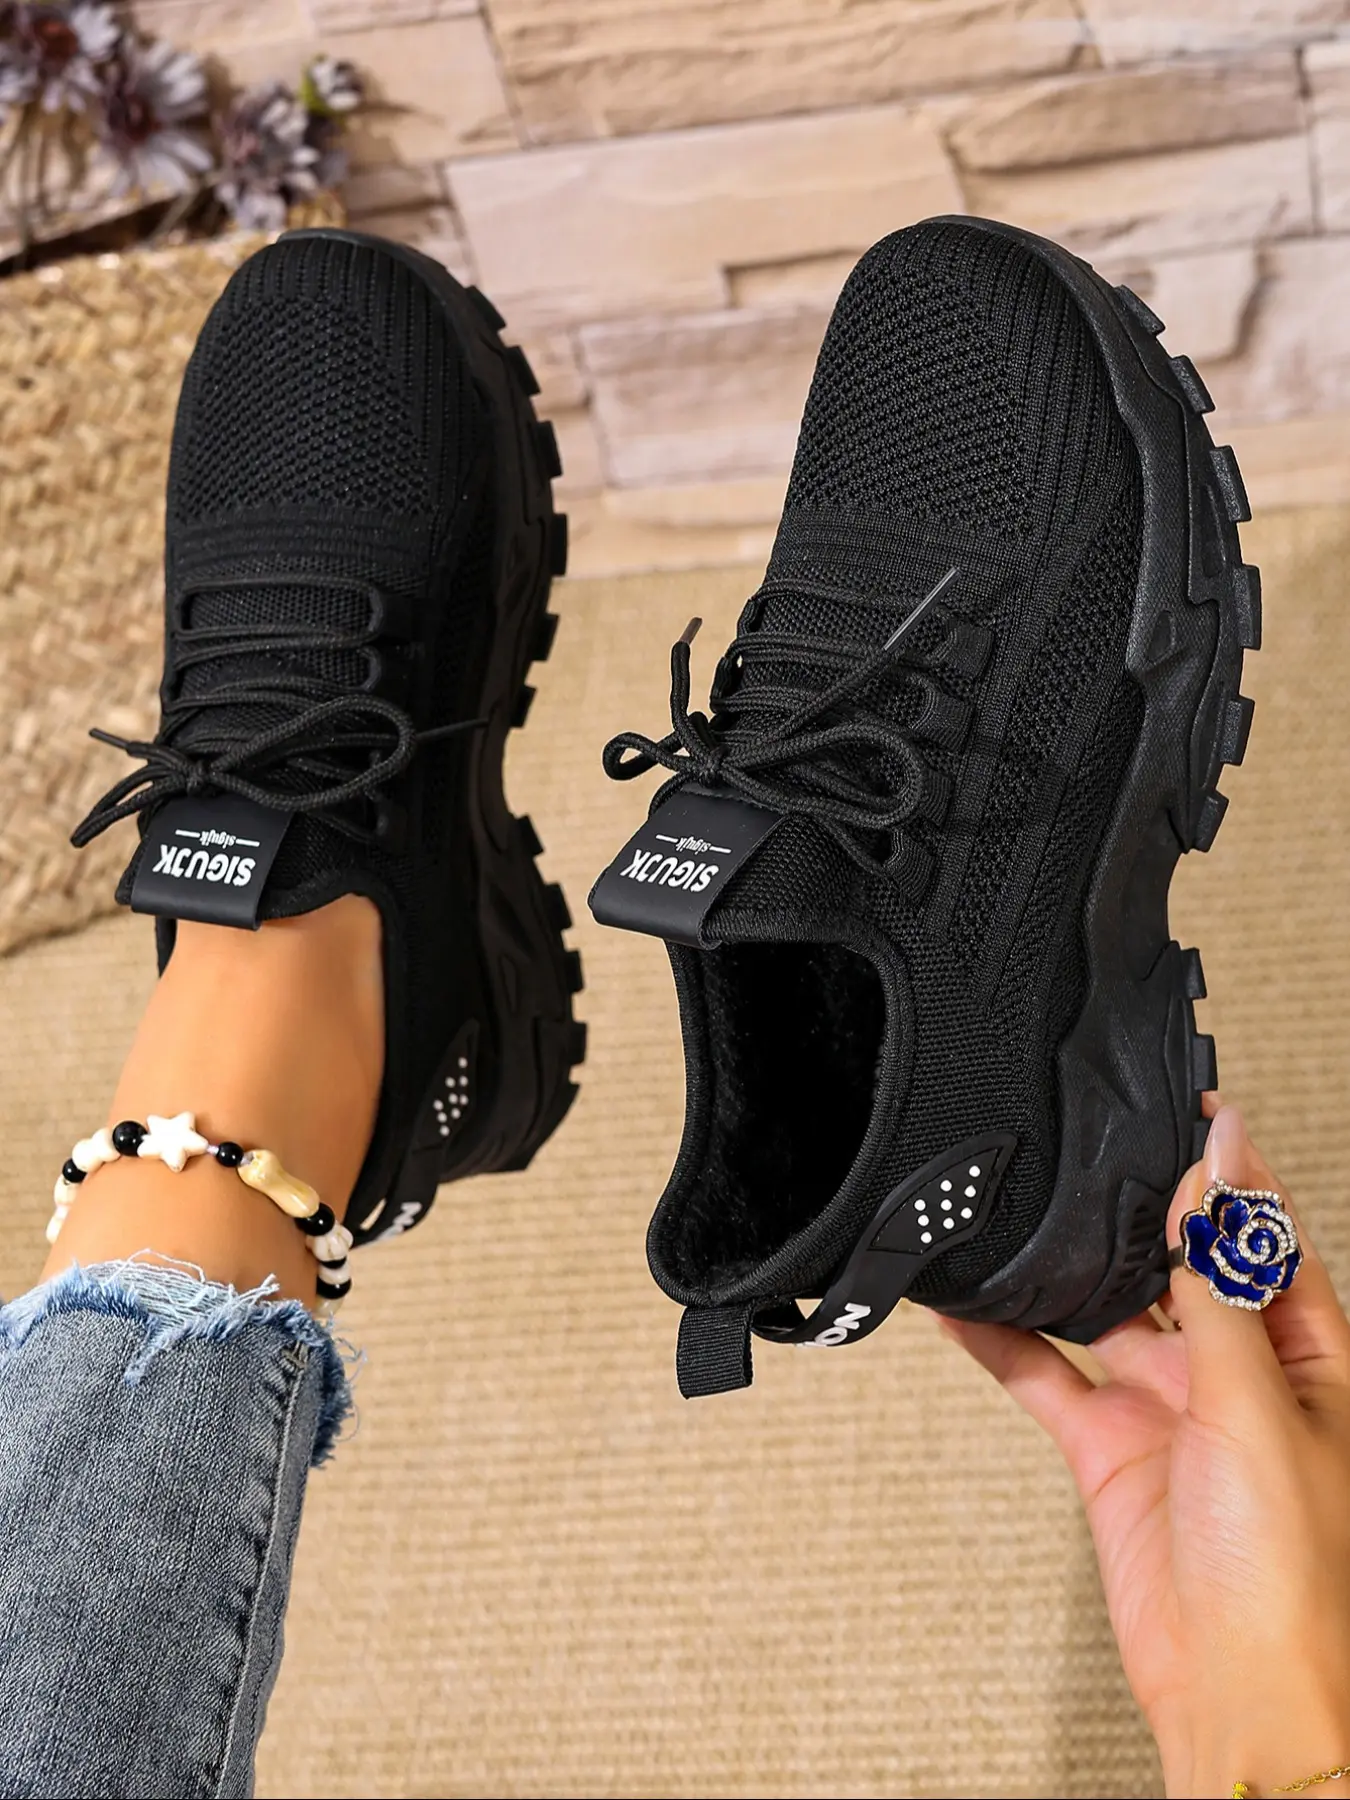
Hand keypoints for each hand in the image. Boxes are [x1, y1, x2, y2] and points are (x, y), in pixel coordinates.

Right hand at [943, 1102, 1349, 1796]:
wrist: (1240, 1696)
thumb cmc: (1294, 1575)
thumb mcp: (1258, 1405)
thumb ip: (1220, 1287)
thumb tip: (1217, 1177)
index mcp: (1305, 1352)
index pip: (1265, 1236)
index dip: (1230, 1171)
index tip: (1187, 1103)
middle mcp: (1238, 1373)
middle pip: (1180, 1263)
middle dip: (1138, 1209)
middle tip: (1088, 1144)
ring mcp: (1171, 1409)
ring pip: (1106, 1311)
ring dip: (1063, 1269)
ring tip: (1019, 1209)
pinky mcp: (1111, 1449)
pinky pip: (1046, 1376)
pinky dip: (1001, 1341)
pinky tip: (962, 1306)